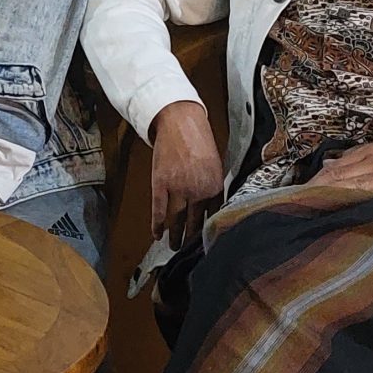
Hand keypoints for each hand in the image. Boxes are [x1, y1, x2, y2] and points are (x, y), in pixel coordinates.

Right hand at [148, 102, 224, 242]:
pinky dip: (156, 224)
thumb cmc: (200, 139)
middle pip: (195, 223)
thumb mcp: (216, 165)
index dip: (208, 233)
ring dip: (174, 236)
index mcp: (216, 187)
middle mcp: (198, 191)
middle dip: (191, 240)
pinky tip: (156, 234)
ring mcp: (178, 188)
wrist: (179, 121)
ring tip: (173, 247)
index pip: (213, 218)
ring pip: (176, 220)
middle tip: (189, 252)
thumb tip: (212, 208)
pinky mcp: (160, 183)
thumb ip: (214, 187)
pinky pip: (158, 209)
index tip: (206, 244)